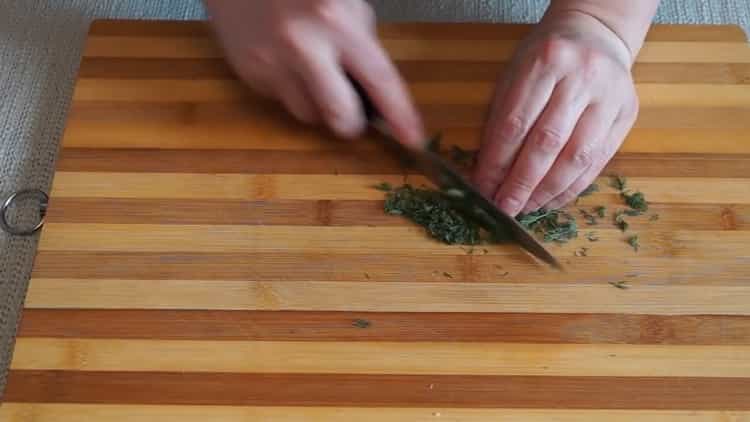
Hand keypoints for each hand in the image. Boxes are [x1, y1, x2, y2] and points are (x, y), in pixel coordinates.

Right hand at [203, 0, 424, 146]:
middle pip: (340, 118)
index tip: (412, 138)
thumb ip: (363, 43)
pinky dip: (291, 89)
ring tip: (310, 71)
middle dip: (351, 121)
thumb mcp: (345, 0)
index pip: (379, 79)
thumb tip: (376, 92)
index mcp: (335, 21)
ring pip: (309, 116)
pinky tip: (286, 60)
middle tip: (352, 108)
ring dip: (318, 104)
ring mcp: (272, 63)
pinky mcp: (250, 73)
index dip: (399, 115)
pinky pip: (282, 101)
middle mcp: (303, 46)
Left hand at [472, 11, 639, 215]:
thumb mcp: (515, 73)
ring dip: (548, 190)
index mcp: (546, 62)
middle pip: (547, 142)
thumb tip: (487, 171)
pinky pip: (598, 161)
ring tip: (526, 207)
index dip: (497, 162)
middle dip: (521, 183)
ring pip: (577, 156)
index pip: (515, 123)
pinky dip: (572, 187)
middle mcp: (582, 77)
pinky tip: (552, 200)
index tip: (482, 187)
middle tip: (504, 207)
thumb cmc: (545, 58)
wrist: (596, 35)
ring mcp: (609, 96)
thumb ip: (502, 117)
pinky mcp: (627, 113)